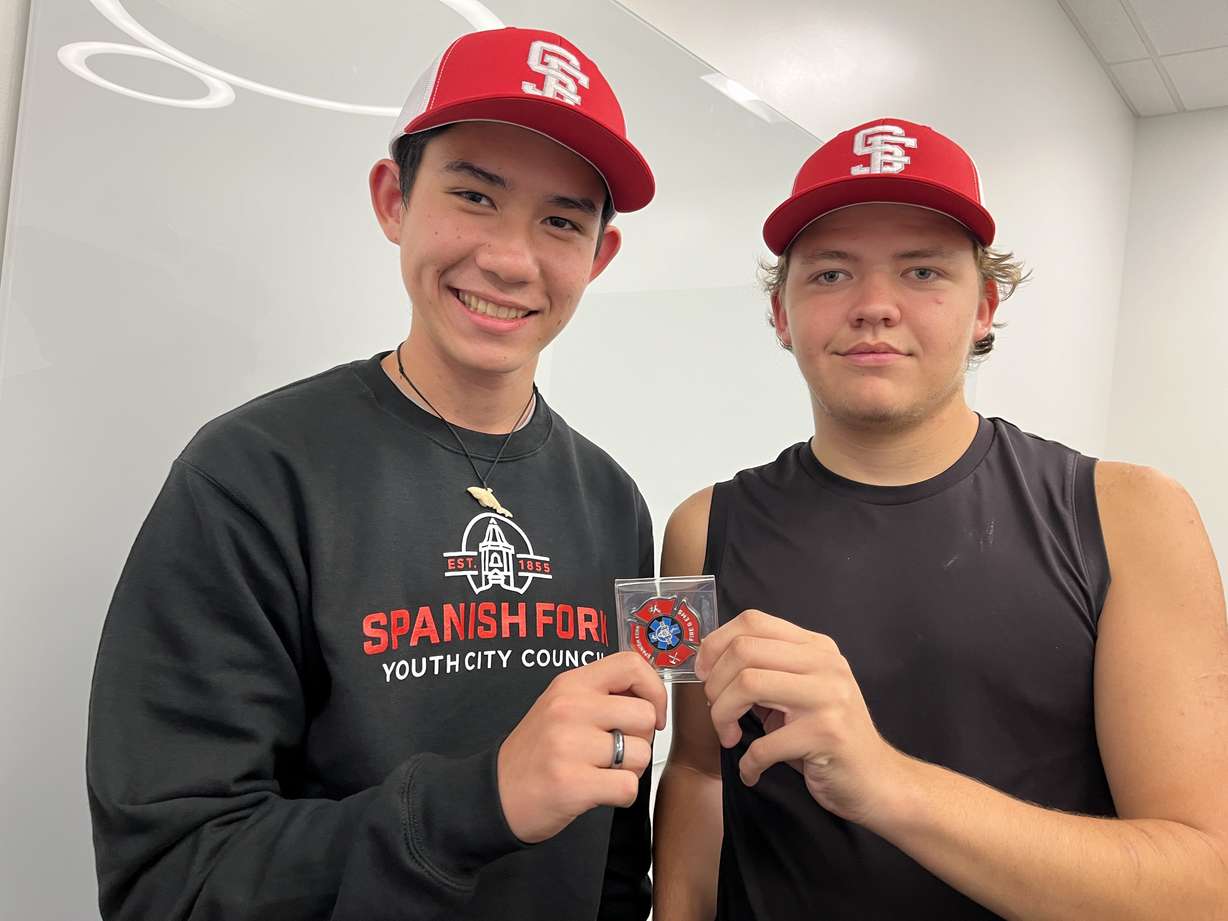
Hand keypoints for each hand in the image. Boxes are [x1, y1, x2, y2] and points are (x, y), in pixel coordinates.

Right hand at [498, 651, 666, 842]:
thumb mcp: (561, 706)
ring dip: (631, 770)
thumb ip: (601, 694)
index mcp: (570, 684)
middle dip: (642, 739)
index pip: (631, 663)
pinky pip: (628, 788)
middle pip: (644, 714)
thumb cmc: (537, 752)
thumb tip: (650, 694)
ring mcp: (569, 745)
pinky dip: (621, 796)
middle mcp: (569, 708)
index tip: (650, 713)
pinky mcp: (572, 783)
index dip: (654, 689)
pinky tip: (598, 792)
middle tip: (619, 751)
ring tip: (603, 772)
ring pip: (641, 754)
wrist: (496, 794)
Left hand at [695, 609, 907, 826]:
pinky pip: (764, 743)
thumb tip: (710, 663)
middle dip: (715, 685)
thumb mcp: (800, 691)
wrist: (878, 780)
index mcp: (816, 647)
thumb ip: (768, 670)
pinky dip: (748, 762)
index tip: (704, 673)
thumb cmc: (827, 737)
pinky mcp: (827, 734)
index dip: (716, 644)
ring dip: (723, 716)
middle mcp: (825, 664)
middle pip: (744, 650)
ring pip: (748, 684)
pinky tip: (751, 770)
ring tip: (729, 736)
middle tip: (717, 713)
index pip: (753, 621)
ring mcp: (828, 697)